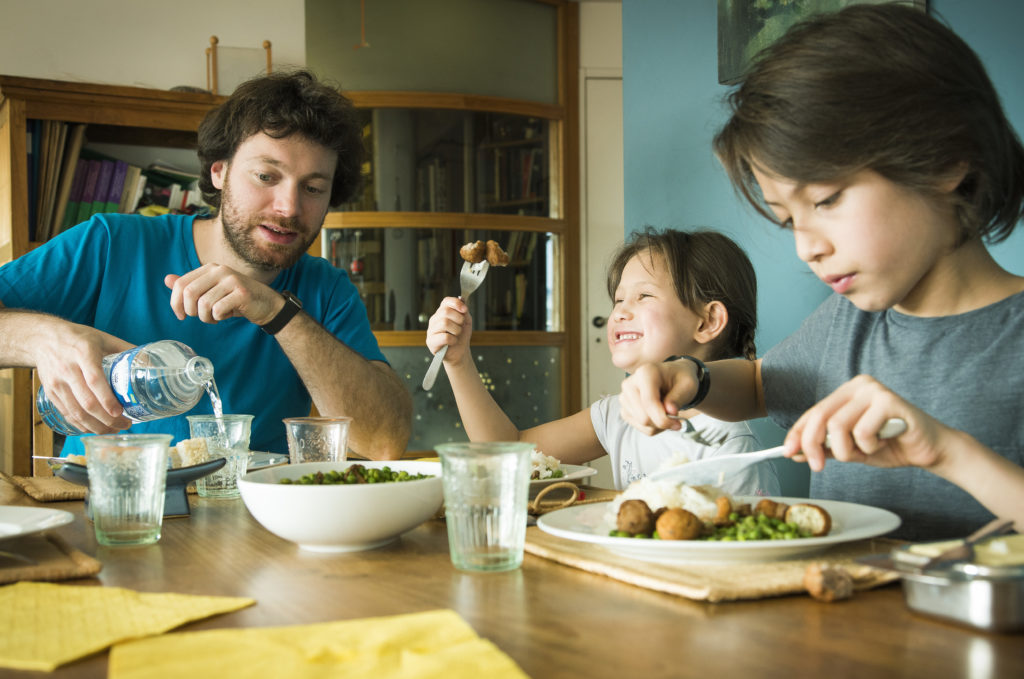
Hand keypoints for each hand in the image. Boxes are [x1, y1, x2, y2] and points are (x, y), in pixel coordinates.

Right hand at [33, 320, 133, 433]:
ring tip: (113, 430)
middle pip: (86, 402)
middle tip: (124, 425)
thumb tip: (151, 362)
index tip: (120, 412)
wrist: (43, 338)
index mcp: (84, 354)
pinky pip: (66, 414)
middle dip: (107, 419)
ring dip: (95, 426)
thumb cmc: (78, 338)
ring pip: (75, 412)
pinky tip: (95, 428)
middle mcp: (68, 369)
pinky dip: (81, 425)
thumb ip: (126, 349)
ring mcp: (56, 383)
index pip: (95, 381)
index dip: (107, 400)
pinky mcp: (50, 392)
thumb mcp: (103, 338)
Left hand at [165, 264, 281, 325]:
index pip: (181, 284)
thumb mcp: (211, 291)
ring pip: (203, 304)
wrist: (266, 304)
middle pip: (189, 293)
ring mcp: (231, 280)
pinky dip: (219, 318)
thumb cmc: (236, 299)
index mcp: (210, 268)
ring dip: (206, 318)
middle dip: (190, 311)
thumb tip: (167, 279)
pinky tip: (226, 315)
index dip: (175, 303)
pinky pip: (218, 310)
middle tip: (200, 317)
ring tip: (215, 317)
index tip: (181, 315)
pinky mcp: (241, 293)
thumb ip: (191, 285)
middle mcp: (220, 270)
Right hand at [425, 297, 472, 362]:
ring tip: (456, 335)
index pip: (446, 301)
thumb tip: (462, 300)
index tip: (465, 310)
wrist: (460, 352)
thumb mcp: (466, 321)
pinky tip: (452, 342)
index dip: (456, 303)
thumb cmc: (461, 336)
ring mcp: (431, 330)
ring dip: (457, 330)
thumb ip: (464, 311)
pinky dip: (453, 340)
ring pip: (445, 323)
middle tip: (461, 326)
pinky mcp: (430, 342)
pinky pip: (445, 337)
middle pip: (445, 311)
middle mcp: (434, 320)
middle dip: (459, 319)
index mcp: (442, 313)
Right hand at [617, 360, 698, 435]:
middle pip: (643, 417)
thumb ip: (679, 397)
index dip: (663, 418)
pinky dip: (653, 427)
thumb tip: (670, 411)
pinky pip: (640, 427)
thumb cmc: (679, 380)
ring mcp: (624, 398)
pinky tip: (659, 415)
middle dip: (662, 422)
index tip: (678, 424)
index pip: (649, 402)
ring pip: (642, 424)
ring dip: (659, 425)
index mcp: (645, 373)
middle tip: (675, 418)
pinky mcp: (625, 409)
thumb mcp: (688, 384)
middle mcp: (630, 384)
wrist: (671, 379)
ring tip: (666, 412)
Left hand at [785, 375, 944, 471]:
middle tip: (816, 466)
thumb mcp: (851, 449)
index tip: (787, 452)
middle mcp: (859, 385)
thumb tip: (794, 452)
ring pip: (838, 426)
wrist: (930, 450)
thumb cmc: (891, 446)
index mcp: (847, 392)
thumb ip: (825, 448)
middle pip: (821, 416)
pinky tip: (884, 442)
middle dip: (812, 445)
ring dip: (846, 449)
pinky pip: (862, 432)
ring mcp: (874, 390)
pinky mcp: (889, 401)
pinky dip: (869, 447)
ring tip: (865, 451)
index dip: (798, 433)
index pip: (813, 412)